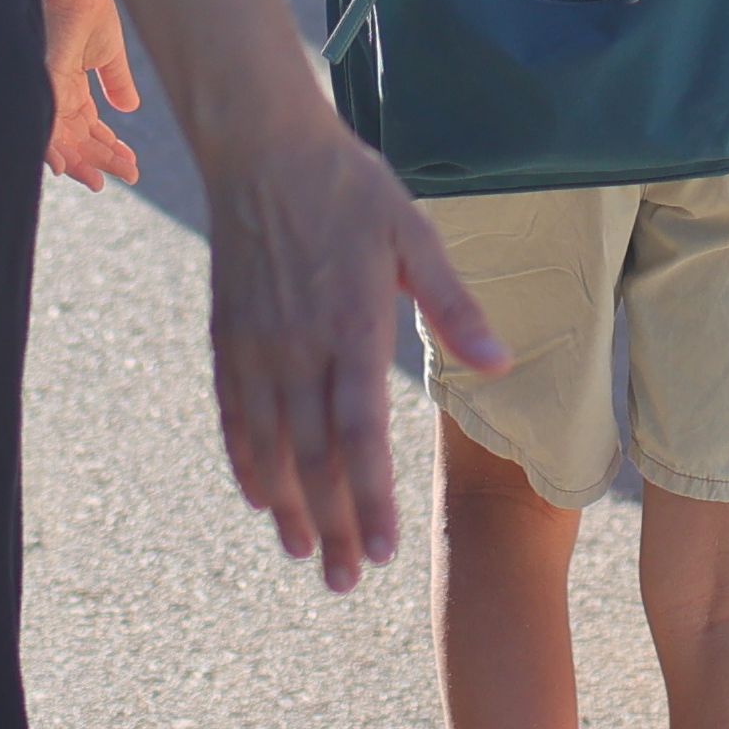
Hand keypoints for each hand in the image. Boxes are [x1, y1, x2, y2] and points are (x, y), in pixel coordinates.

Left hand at [41, 0, 141, 189]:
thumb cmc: (90, 9)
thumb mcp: (109, 54)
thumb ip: (117, 83)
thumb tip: (130, 110)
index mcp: (71, 85)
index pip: (89, 127)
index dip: (110, 147)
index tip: (132, 165)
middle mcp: (56, 92)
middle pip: (77, 139)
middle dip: (101, 160)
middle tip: (127, 176)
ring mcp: (47, 89)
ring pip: (59, 140)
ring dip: (82, 161)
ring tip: (101, 180)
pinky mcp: (42, 83)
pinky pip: (44, 124)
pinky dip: (54, 148)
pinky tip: (67, 166)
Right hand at [195, 111, 502, 589]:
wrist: (262, 146)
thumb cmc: (349, 187)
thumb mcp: (414, 235)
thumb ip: (453, 305)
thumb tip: (500, 362)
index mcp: (351, 325)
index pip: (359, 434)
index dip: (369, 497)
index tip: (382, 549)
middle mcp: (297, 346)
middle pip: (312, 457)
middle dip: (331, 525)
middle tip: (345, 582)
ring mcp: (256, 345)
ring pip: (269, 446)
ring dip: (288, 507)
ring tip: (304, 556)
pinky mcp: (228, 337)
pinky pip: (233, 414)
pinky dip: (245, 461)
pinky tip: (260, 496)